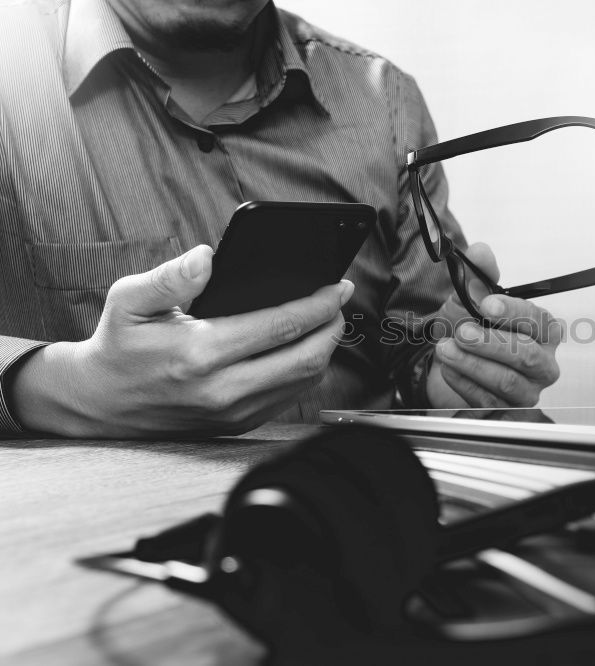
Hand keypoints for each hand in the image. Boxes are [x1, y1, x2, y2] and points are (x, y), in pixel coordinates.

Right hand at [10, 245, 352, 437]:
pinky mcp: (238, 425)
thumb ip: (170, 276)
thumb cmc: (120, 345)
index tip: (338, 286)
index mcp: (200, 354)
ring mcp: (233, 412)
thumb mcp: (129, 300)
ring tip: (327, 320)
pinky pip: (289, 397)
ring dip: (324, 349)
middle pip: (306, 358)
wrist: (100, 403)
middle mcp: (223, 389)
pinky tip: (305, 347)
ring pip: (304, 381)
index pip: (280, 326)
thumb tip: (208, 256)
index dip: (318, 304)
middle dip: (332, 326)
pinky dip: (307, 370)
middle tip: (339, 302)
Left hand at [426, 243, 561, 409]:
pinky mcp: (507, 412)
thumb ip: (478, 274)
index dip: (513, 312)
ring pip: (506, 382)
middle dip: (490, 343)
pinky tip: (448, 367)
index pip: (538, 320)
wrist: (450, 363)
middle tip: (461, 331)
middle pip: (526, 356)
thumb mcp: (469, 298)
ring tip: (445, 348)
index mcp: (544, 331)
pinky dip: (463, 382)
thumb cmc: (470, 328)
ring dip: (472, 363)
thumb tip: (480, 252)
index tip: (486, 305)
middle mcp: (544, 363)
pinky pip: (488, 401)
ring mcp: (528, 392)